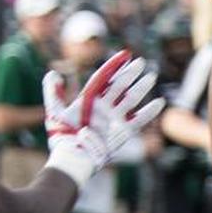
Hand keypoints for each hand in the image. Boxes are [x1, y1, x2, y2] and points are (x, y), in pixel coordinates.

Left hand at [44, 50, 163, 189]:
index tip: (125, 54)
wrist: (73, 158)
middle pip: (119, 86)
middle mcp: (103, 108)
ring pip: (130, 99)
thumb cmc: (62, 138)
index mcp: (89, 100)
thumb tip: (53, 74)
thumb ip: (52, 93)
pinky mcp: (121, 133)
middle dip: (130, 74)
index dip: (114, 66)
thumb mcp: (54, 112)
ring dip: (141, 88)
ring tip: (150, 77)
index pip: (104, 78)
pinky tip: (158, 103)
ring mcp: (113, 120)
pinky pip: (138, 120)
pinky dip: (148, 112)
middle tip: (141, 63)